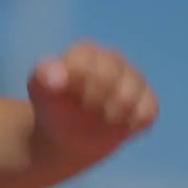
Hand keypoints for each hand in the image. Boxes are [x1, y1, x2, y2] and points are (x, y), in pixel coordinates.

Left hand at [27, 40, 157, 158]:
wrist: (67, 135)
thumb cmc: (52, 106)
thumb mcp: (39, 90)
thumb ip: (43, 76)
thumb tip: (56, 78)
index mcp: (86, 52)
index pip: (85, 65)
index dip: (74, 87)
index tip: (64, 98)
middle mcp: (114, 60)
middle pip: (110, 79)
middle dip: (92, 102)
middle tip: (82, 112)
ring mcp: (134, 80)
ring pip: (129, 97)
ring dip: (109, 116)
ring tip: (97, 121)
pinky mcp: (148, 102)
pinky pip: (146, 113)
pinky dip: (128, 125)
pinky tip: (114, 126)